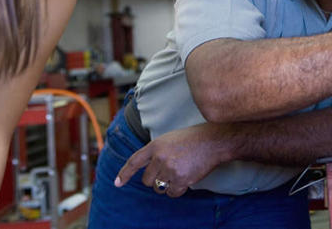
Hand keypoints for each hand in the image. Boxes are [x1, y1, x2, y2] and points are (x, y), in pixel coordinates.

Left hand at [114, 124, 231, 197]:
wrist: (213, 141)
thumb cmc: (194, 138)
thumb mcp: (170, 139)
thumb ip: (157, 151)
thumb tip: (149, 169)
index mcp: (156, 145)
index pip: (134, 161)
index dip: (124, 173)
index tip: (117, 183)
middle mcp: (160, 157)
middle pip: (147, 180)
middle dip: (155, 179)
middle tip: (170, 170)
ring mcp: (170, 169)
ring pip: (159, 188)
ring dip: (167, 184)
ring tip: (180, 172)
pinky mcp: (181, 179)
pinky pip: (171, 193)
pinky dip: (177, 190)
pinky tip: (186, 178)